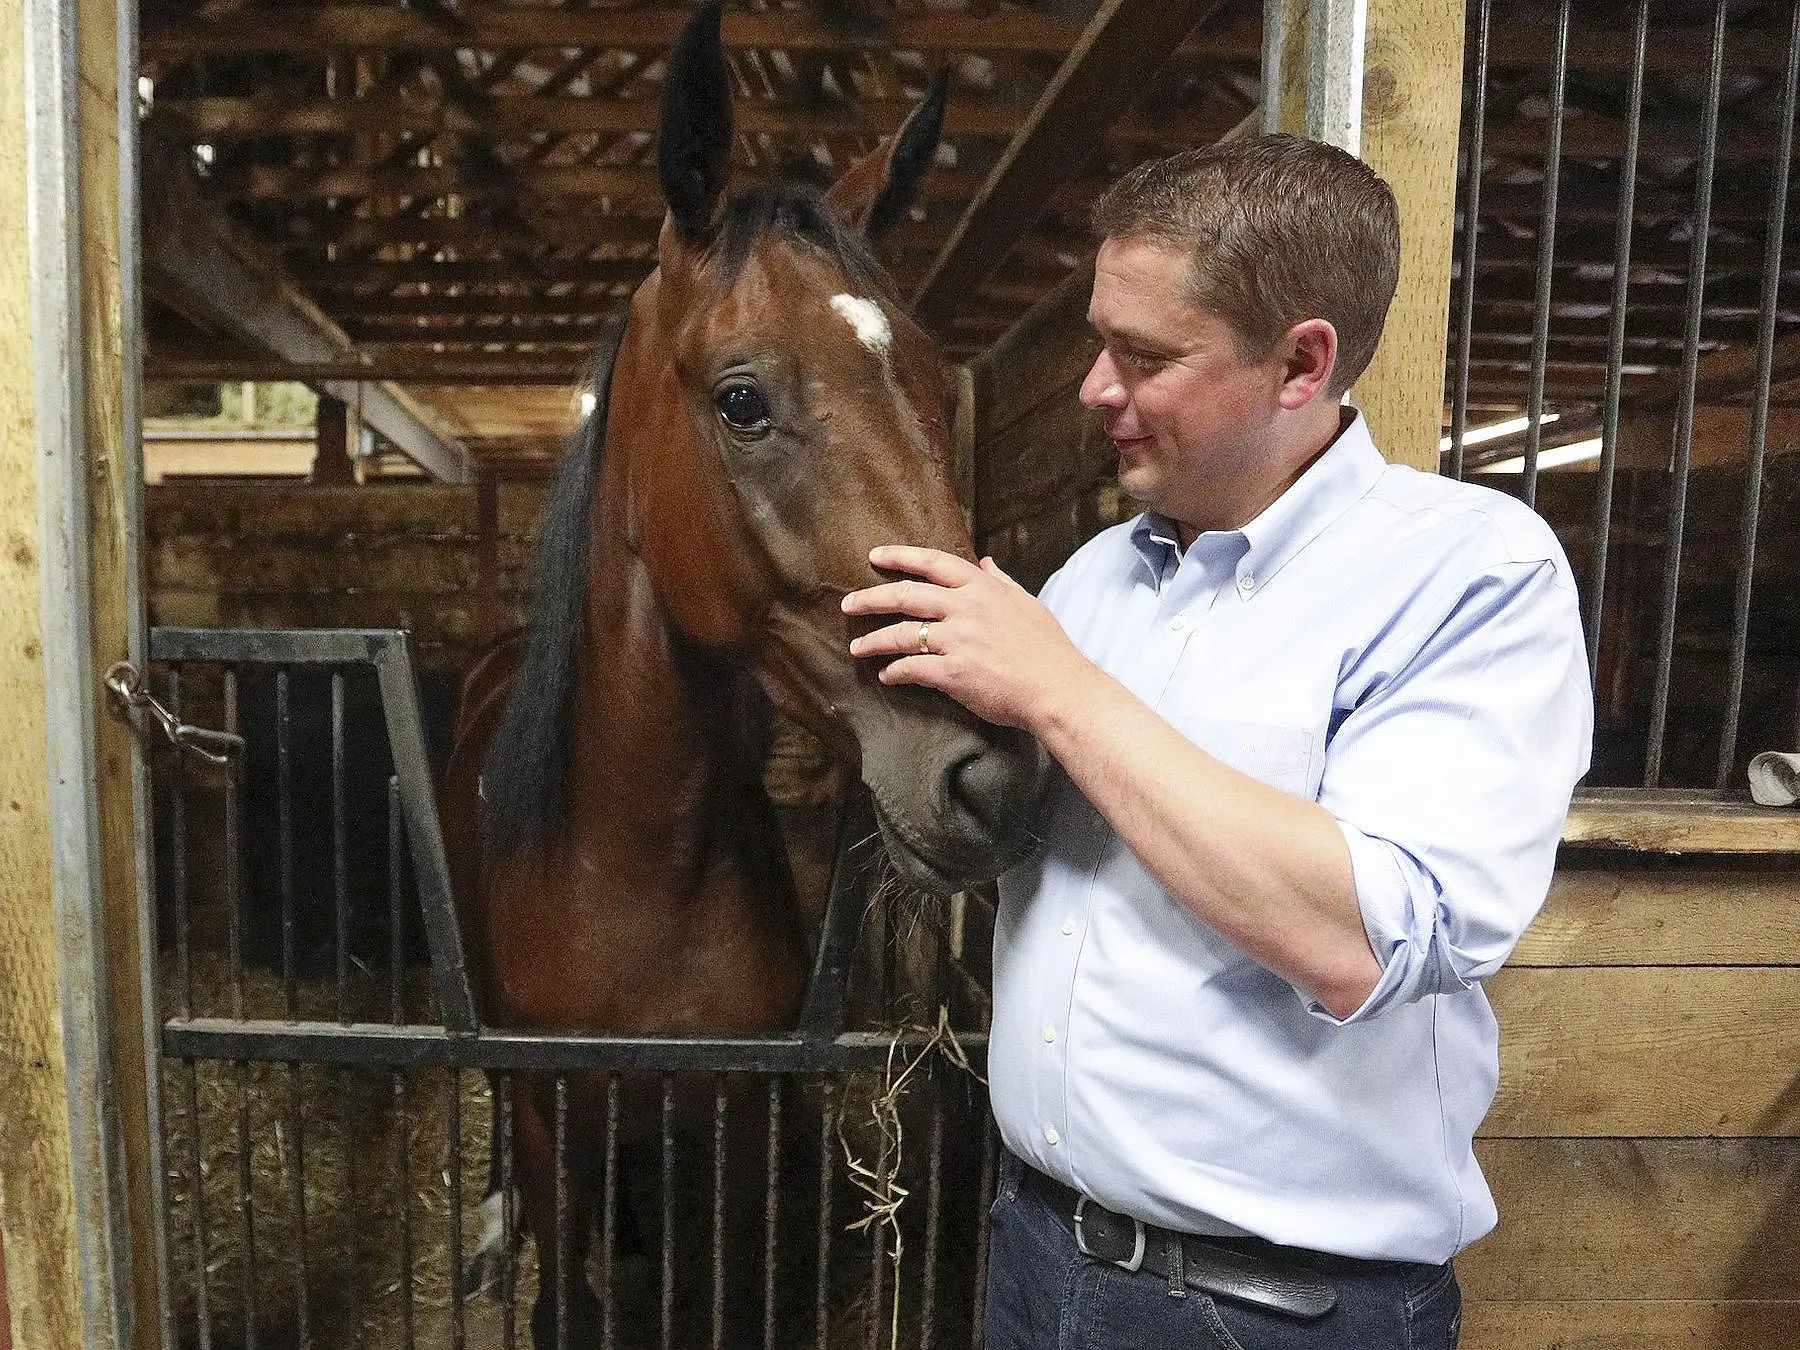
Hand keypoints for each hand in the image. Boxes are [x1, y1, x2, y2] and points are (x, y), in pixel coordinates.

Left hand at [841, 546, 1095, 730]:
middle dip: (871, 598)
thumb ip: (1001, 582)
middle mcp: (966, 608)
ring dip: (874, 641)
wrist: (1058, 689)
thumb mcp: (1027, 603)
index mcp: (982, 588)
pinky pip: (912, 669)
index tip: (874, 556)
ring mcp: (958, 639)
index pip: (933, 562)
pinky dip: (895, 672)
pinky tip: (887, 676)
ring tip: (857, 648)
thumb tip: (985, 563)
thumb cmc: (1047, 649)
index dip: (900, 556)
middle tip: (848, 604)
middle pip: (906, 595)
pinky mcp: (954, 672)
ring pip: (902, 634)